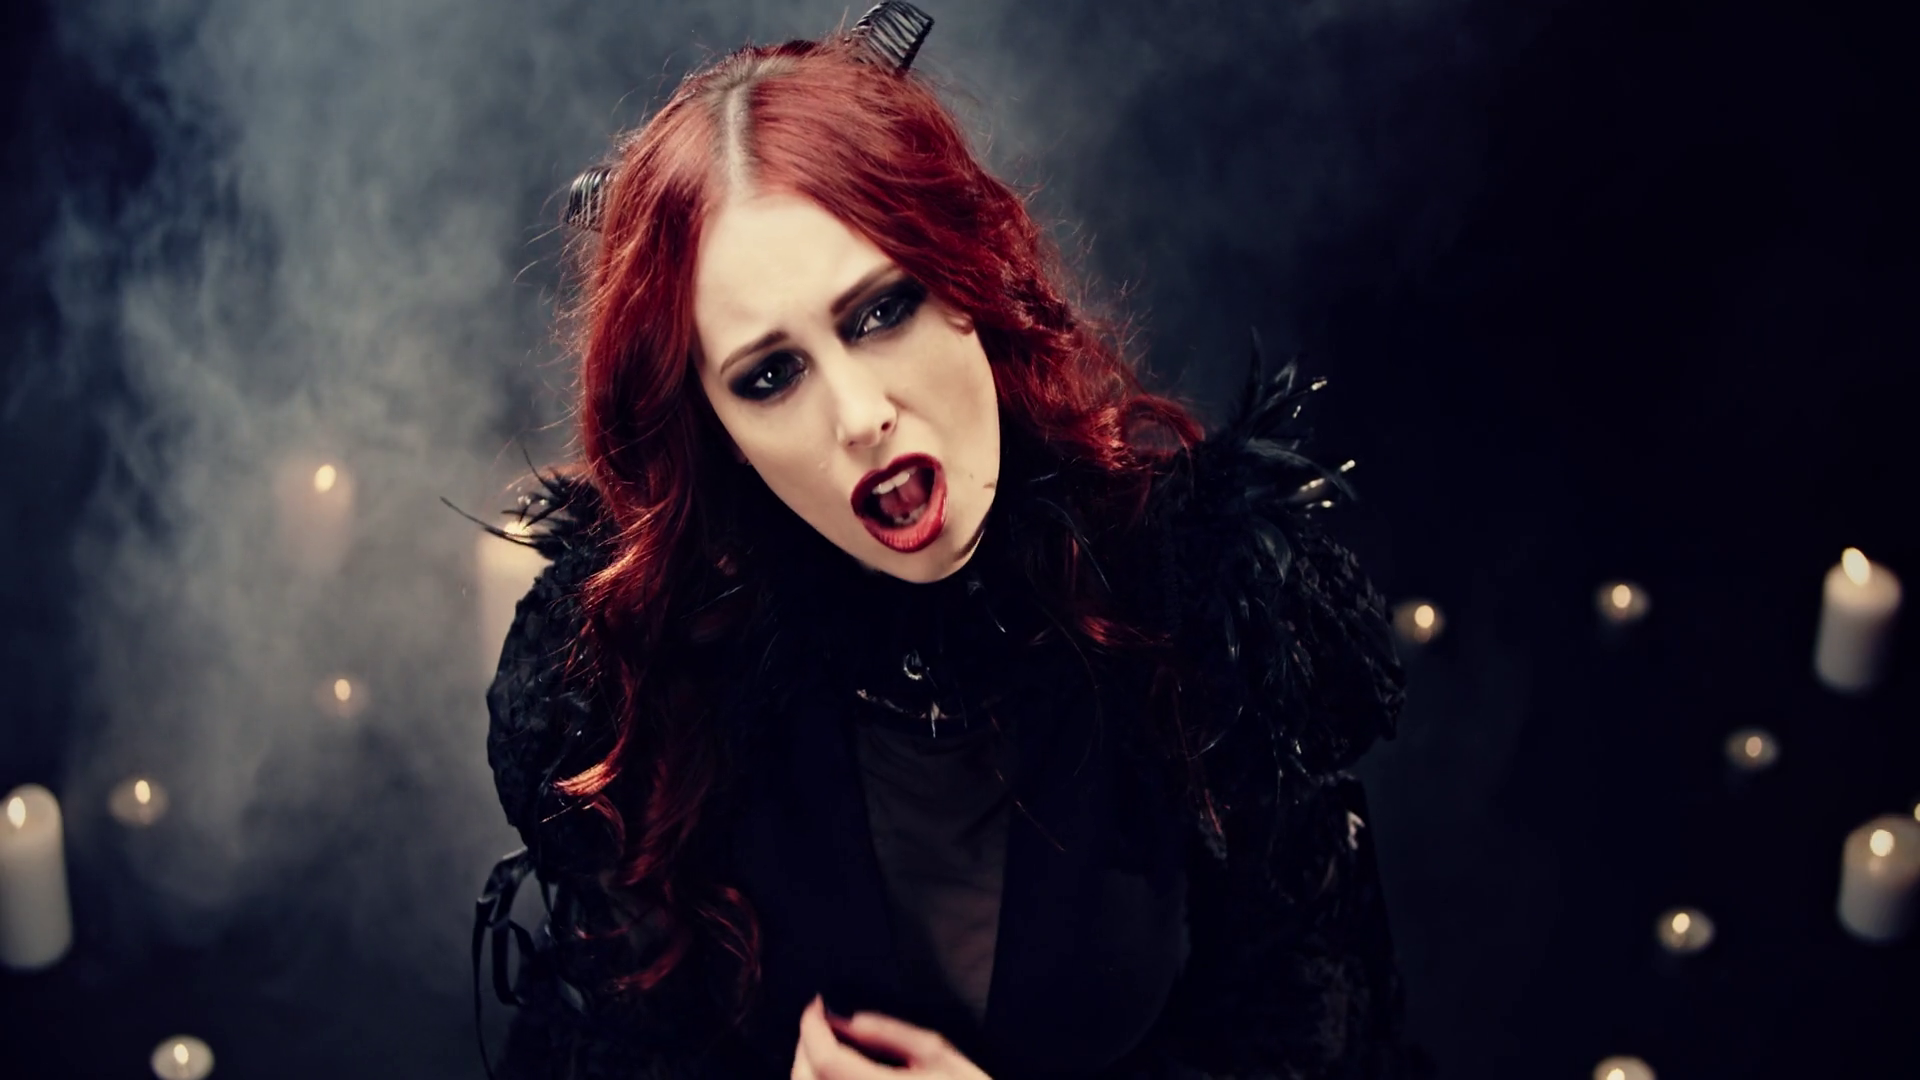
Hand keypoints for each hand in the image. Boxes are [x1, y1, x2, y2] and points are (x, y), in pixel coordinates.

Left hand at [792, 994, 992, 1079]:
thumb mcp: (941, 1057)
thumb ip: (892, 1034)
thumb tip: (849, 1020)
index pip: (825, 1060)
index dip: (811, 1027)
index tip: (815, 1005)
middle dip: (803, 1047)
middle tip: (818, 1024)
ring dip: (805, 1071)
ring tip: (824, 1049)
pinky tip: (835, 1077)